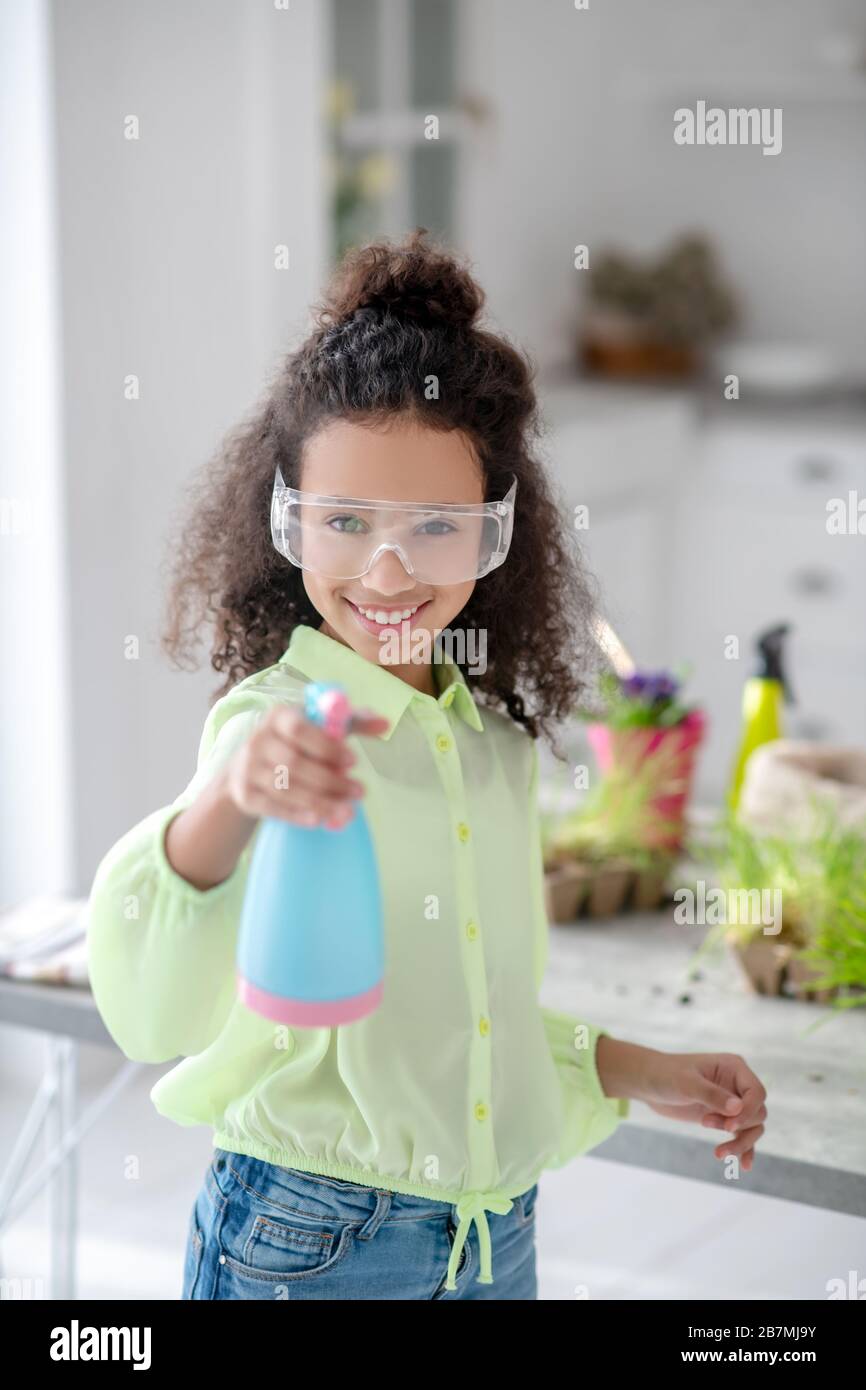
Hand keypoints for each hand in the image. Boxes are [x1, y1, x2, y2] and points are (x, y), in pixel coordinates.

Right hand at [225, 703, 388, 829]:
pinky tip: (319, 820)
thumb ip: (350, 722)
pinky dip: (297, 815)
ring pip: (286, 789)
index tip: (355, 762)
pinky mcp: (244, 795)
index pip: (300, 729)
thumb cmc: (293, 743)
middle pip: (294, 764)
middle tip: (360, 792)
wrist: (243, 770)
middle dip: (330, 781)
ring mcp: (247, 769)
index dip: (327, 746)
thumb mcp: (317, 726)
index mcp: (278, 717)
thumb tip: (385, 723)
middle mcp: (258, 740)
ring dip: (320, 802)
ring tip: (348, 811)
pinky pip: (273, 807)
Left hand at [640, 1050, 767, 1170]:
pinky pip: (743, 1136)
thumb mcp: (686, 1083)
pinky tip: (743, 1165)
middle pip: (758, 1113)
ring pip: (753, 1128)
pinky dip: (743, 1150)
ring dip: (740, 1143)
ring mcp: (732, 1103)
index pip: (756, 1093)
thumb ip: (711, 1094)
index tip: (729, 1127)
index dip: (748, 1112)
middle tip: (706, 1123)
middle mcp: (737, 1084)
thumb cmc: (666, 1075)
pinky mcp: (724, 1119)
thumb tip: (738, 1108)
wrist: (650, 1084)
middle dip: (739, 1126)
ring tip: (719, 1153)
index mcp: (734, 1067)